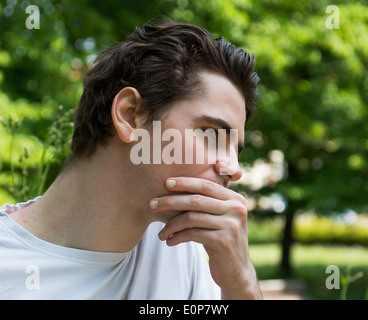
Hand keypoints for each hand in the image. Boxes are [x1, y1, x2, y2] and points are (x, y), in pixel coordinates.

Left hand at [149, 176, 261, 298]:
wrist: (236, 271)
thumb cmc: (220, 239)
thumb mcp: (218, 218)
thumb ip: (206, 203)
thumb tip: (172, 187)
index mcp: (235, 199)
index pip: (206, 185)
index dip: (185, 182)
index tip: (166, 183)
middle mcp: (236, 209)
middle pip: (196, 200)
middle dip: (171, 201)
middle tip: (152, 205)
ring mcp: (231, 225)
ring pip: (191, 218)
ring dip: (171, 225)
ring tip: (161, 233)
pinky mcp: (223, 241)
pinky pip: (192, 234)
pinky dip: (177, 237)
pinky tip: (169, 241)